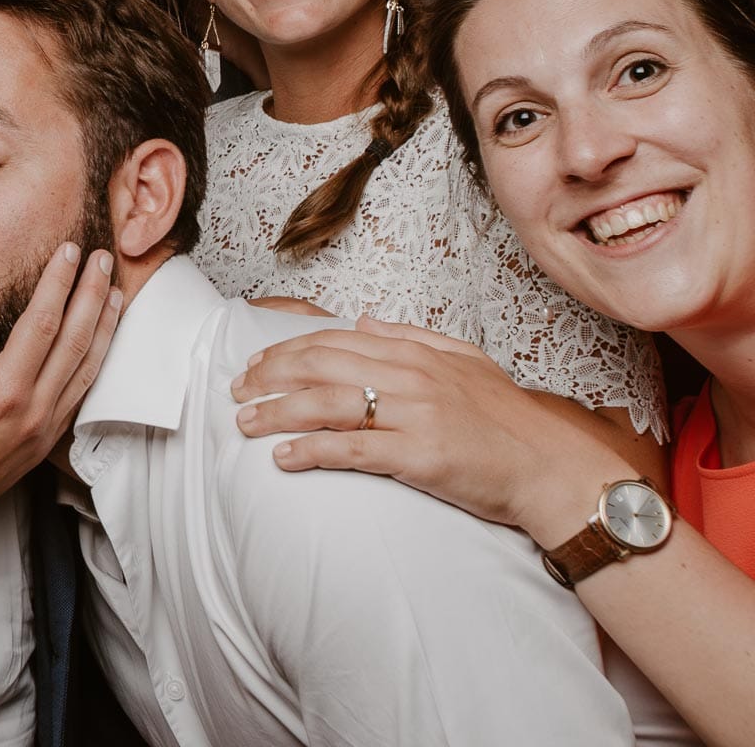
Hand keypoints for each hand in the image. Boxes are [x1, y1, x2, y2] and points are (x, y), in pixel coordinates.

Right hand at [0, 243, 120, 572]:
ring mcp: (44, 430)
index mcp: (4, 394)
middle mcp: (34, 411)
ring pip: (87, 369)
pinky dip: (97, 361)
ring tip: (114, 292)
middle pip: (75, 342)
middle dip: (92, 295)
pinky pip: (81, 393)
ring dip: (105, 326)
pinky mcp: (44, 443)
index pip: (42, 325)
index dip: (59, 284)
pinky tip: (100, 344)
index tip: (70, 253)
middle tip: (103, 259)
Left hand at [230, 316, 631, 541]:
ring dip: (276, 413)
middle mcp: (410, 377)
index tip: (255, 365)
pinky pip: (352, 450)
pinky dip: (311, 451)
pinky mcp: (419, 456)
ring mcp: (414, 415)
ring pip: (327, 405)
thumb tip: (366, 320)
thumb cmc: (507, 421)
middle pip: (320, 368)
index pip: (333, 342)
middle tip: (236, 392)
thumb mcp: (464, 362)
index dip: (286, 351)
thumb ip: (413, 336)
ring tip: (244, 424)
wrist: (551, 467)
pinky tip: (283, 458)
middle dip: (269, 377)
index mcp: (415, 353)